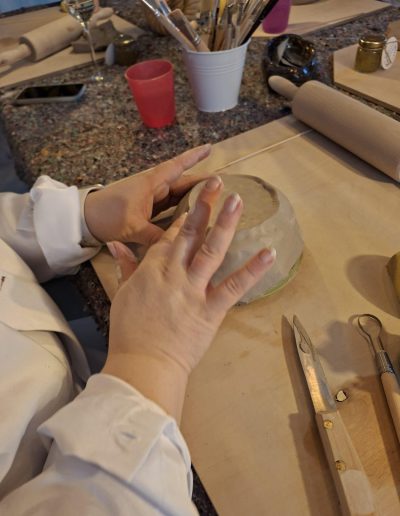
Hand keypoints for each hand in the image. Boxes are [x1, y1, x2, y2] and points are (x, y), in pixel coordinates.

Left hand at [84, 144, 211, 245]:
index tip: (210, 148)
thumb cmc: (107, 215)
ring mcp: (151, 198)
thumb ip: (155, 235)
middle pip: (182, 183)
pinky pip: (170, 207)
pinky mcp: (147, 209)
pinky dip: (181, 210)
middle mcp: (154, 188)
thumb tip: (177, 244)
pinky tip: (192, 216)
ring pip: (178, 196)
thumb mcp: (132, 226)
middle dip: (202, 183)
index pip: (177, 167)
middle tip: (224, 187)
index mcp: (151, 184)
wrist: (85, 219)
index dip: (194, 157)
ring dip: (193, 197)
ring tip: (214, 201)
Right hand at [102, 176, 275, 420]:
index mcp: (152, 269)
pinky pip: (234, 286)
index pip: (170, 236)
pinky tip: (269, 252)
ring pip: (211, 250)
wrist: (144, 365)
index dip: (184, 219)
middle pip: (190, 233)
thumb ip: (124, 266)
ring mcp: (195, 290)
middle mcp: (174, 273)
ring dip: (225, 224)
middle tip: (217, 183)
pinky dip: (252, 269)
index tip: (195, 205)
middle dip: (204, 206)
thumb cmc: (130, 331)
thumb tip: (117, 243)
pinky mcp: (212, 310)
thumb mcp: (122, 294)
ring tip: (237, 200)